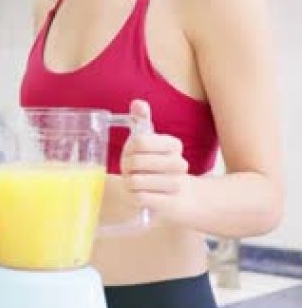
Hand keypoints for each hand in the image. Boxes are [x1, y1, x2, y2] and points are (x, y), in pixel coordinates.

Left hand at [120, 99, 195, 223]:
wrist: (180, 198)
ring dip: (130, 182)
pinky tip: (140, 195)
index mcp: (173, 144)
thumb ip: (142, 118)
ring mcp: (175, 185)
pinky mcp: (170, 204)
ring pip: (136, 181)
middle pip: (136, 161)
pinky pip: (140, 198)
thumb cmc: (156, 165)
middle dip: (127, 166)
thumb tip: (138, 103)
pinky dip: (134, 197)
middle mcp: (179, 163)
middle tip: (131, 169)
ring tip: (136, 182)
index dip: (129, 147)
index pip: (139, 141)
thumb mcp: (148, 140)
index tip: (133, 150)